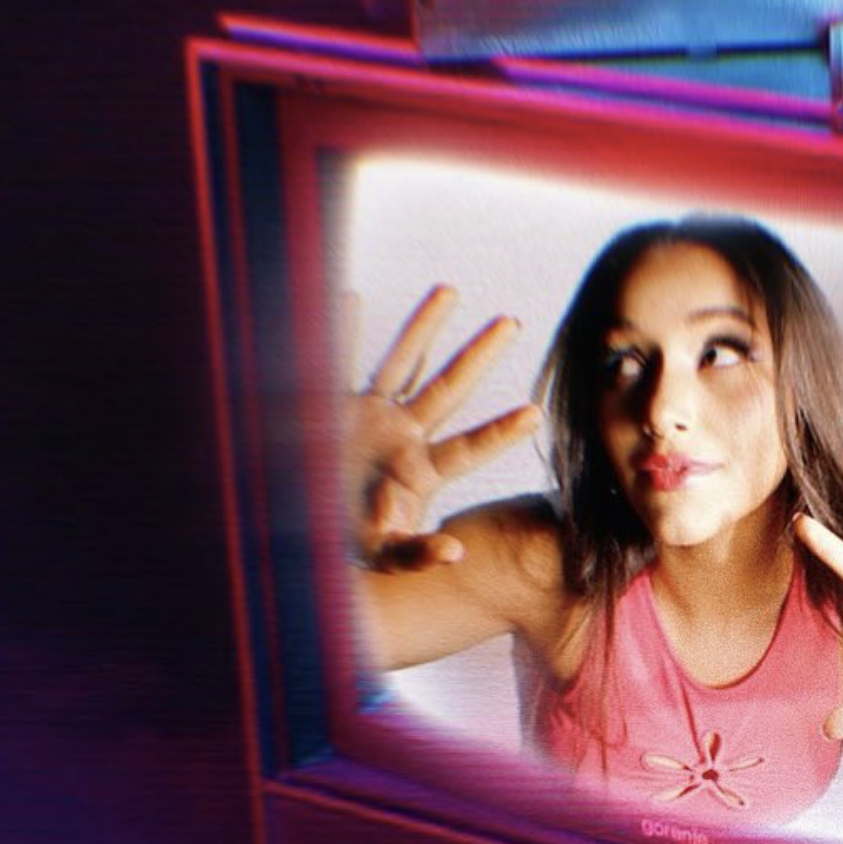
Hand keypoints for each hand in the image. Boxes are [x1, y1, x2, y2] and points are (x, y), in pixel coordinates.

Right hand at [345, 285, 540, 570]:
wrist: (306, 525)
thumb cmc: (349, 542)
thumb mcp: (383, 553)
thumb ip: (416, 554)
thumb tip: (455, 553)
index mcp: (420, 471)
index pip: (468, 448)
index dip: (500, 432)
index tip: (536, 414)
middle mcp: (404, 436)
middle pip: (448, 389)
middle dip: (478, 355)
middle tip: (512, 322)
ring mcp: (371, 415)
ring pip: (402, 361)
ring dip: (423, 327)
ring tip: (451, 290)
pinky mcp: (334, 406)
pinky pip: (339, 360)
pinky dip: (341, 331)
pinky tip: (348, 297)